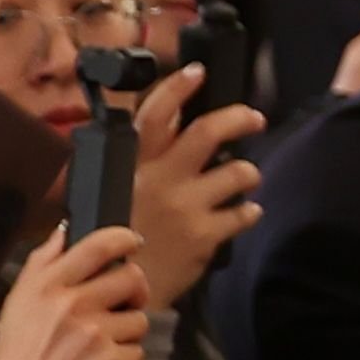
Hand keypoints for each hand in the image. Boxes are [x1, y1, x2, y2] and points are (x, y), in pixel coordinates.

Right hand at [0, 227, 152, 359]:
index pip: (97, 247)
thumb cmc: (21, 351)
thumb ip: (42, 261)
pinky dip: (124, 357)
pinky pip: (137, 349)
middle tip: (124, 300)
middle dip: (134, 289)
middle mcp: (73, 305)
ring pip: (139, 317)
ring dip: (128, 328)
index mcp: (49, 285)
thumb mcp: (19, 299)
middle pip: (132, 278)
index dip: (123, 239)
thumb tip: (64, 231)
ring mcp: (94, 334)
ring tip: (102, 341)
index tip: (132, 242)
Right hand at [125, 82, 265, 309]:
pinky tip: (245, 212)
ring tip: (246, 177)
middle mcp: (161, 179)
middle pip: (208, 133)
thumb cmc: (108, 238)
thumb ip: (132, 162)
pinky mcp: (205, 236)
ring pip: (236, 172)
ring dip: (248, 172)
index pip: (156, 113)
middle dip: (238, 119)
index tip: (198, 72)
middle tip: (253, 117)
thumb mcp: (105, 191)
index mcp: (132, 165)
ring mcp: (185, 207)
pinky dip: (249, 210)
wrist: (117, 287)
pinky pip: (243, 213)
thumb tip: (157, 131)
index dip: (178, 87)